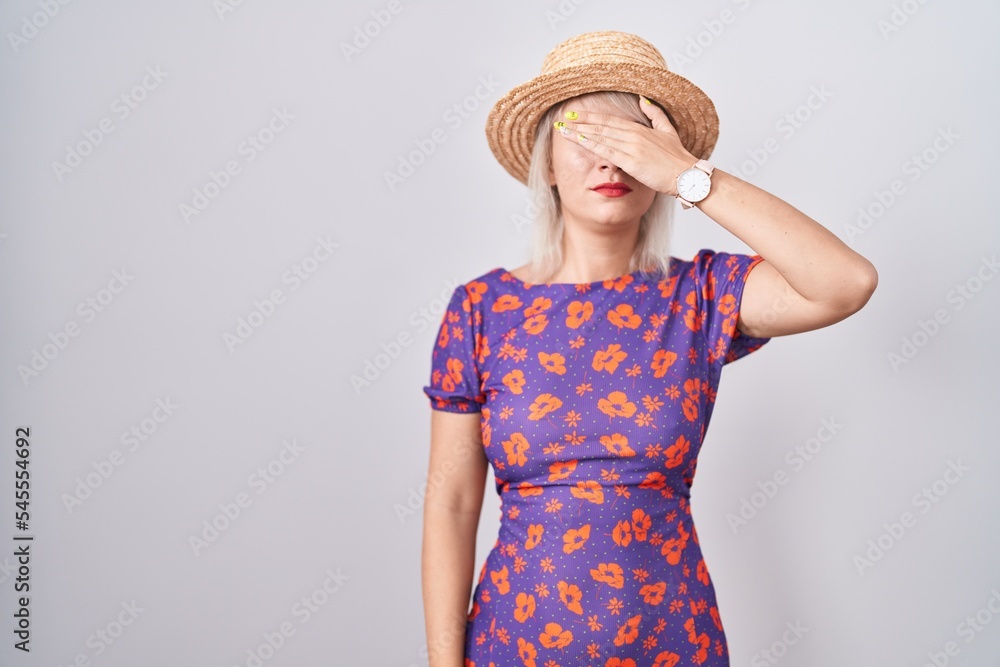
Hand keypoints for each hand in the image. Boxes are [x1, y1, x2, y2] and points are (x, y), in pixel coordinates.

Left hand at [556, 94, 698, 195]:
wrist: (687, 174)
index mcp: (640, 129)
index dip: (591, 117)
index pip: (609, 120)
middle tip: (562, 118)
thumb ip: (655, 114)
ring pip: (600, 136)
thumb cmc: (678, 157)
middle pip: (601, 126)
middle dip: (580, 122)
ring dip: (580, 132)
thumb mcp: (668, 130)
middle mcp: (633, 135)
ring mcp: (632, 147)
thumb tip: (643, 99)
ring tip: (563, 129)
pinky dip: (591, 144)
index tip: (575, 114)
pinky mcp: (632, 161)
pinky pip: (607, 151)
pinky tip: (579, 139)